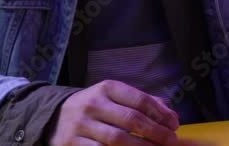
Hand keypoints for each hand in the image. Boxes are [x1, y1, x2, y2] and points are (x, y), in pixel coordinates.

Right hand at [50, 80, 179, 145]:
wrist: (54, 116)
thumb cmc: (95, 107)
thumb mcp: (115, 97)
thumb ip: (144, 102)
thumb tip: (171, 116)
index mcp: (108, 88)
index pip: (140, 100)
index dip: (161, 114)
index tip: (174, 125)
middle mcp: (93, 104)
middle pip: (132, 120)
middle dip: (156, 132)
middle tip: (171, 141)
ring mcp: (81, 125)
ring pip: (117, 139)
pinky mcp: (71, 144)